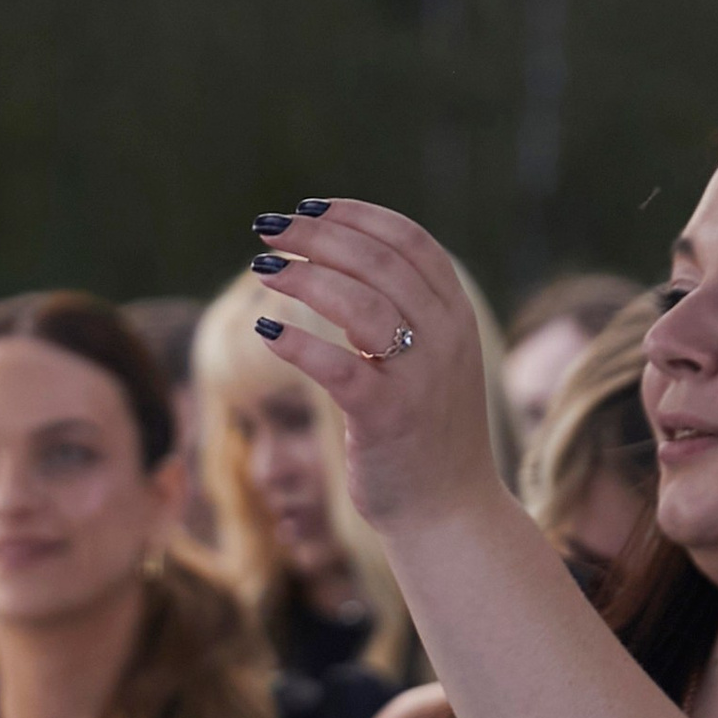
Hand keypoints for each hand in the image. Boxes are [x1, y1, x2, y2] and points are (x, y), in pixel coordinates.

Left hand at [246, 198, 501, 532]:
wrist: (449, 511)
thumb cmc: (423, 431)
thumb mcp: (427, 359)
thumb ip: (401, 312)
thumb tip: (338, 258)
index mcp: (455, 316)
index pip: (410, 241)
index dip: (356, 216)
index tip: (308, 206)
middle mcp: (446, 338)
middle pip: (380, 262)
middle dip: (318, 237)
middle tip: (268, 229)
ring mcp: (421, 377)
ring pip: (363, 305)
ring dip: (305, 278)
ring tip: (262, 268)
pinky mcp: (389, 418)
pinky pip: (340, 368)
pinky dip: (299, 345)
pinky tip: (265, 332)